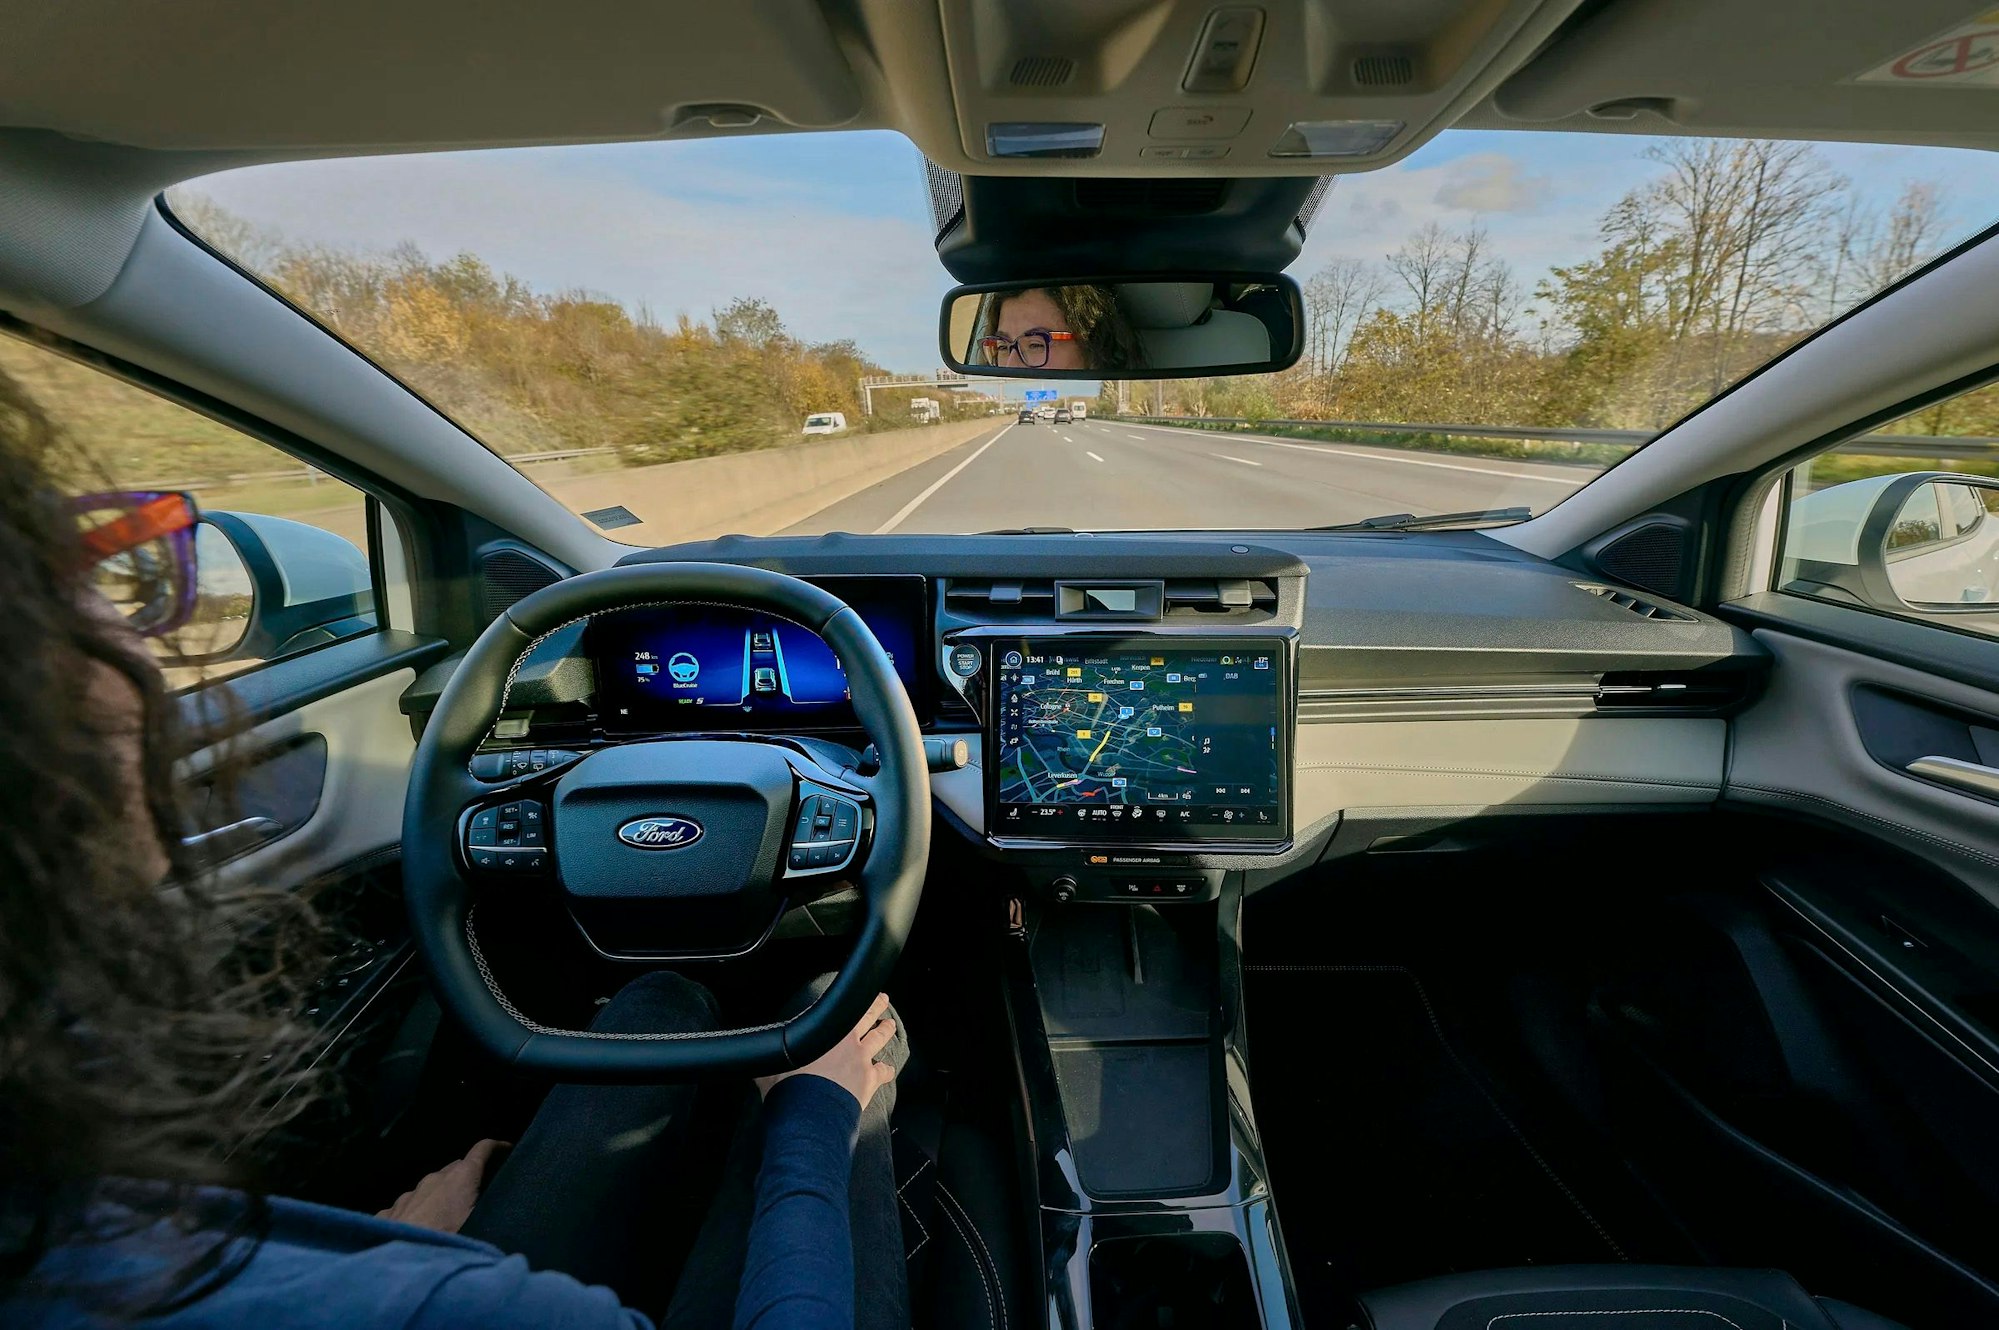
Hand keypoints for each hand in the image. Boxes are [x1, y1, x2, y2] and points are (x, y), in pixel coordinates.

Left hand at [377, 1138, 509, 1232]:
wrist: (402, 1267)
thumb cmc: (450, 1243)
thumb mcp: (485, 1225)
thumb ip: (494, 1209)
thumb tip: (506, 1208)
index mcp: (460, 1177)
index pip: (483, 1149)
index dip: (497, 1148)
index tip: (507, 1151)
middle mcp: (432, 1179)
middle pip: (455, 1169)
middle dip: (467, 1178)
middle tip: (478, 1197)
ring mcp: (407, 1196)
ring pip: (429, 1189)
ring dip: (439, 1198)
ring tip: (445, 1222)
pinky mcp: (388, 1214)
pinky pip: (407, 1208)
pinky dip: (416, 1215)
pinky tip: (417, 1234)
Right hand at [757, 992, 896, 1109]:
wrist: (809, 1112)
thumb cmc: (789, 1088)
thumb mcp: (772, 1068)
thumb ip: (770, 1061)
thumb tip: (755, 1063)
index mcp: (825, 1031)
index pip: (838, 1007)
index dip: (846, 1000)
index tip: (852, 994)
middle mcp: (846, 1039)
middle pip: (866, 1015)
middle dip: (875, 1005)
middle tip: (882, 998)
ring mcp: (861, 1058)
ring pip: (879, 1037)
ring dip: (886, 1029)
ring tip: (890, 1024)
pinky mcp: (870, 1078)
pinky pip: (884, 1071)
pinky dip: (887, 1070)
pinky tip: (888, 1070)